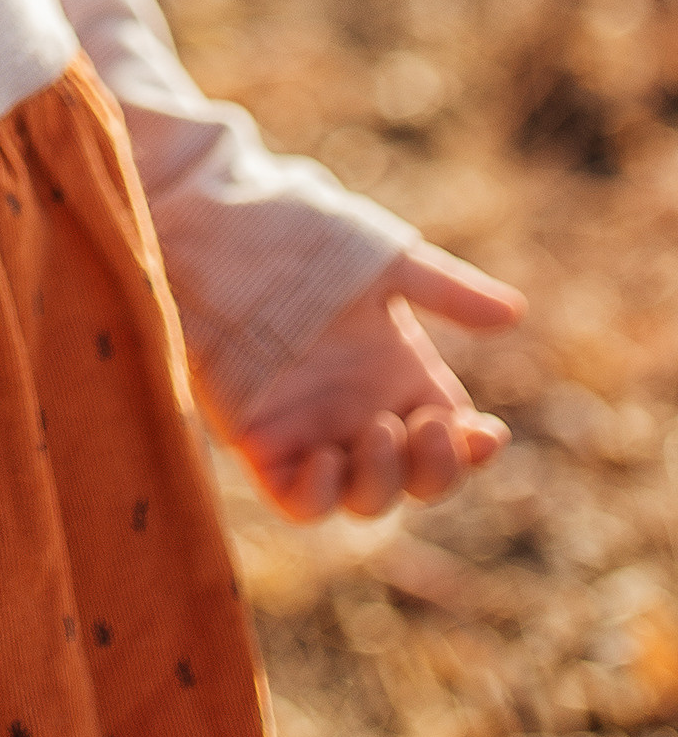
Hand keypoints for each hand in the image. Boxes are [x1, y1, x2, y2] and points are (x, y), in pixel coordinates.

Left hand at [231, 243, 525, 521]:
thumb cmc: (300, 240)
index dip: (474, 449)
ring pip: (365, 499)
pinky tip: (324, 459)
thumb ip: (446, 293)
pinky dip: (319, 496)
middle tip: (425, 427)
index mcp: (399, 378)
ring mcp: (313, 433)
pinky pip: (298, 502)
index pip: (453, 439)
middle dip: (435, 469)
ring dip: (383, 481)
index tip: (486, 433)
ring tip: (378, 429)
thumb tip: (516, 312)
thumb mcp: (383, 266)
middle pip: (416, 480)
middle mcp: (361, 414)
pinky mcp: (261, 446)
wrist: (219, 234)